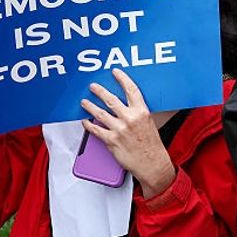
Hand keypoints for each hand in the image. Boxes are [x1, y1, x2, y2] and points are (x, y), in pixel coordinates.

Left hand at [81, 69, 175, 197]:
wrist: (152, 163)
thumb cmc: (151, 145)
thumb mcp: (149, 123)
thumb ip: (137, 112)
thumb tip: (125, 105)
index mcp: (142, 112)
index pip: (131, 90)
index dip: (122, 79)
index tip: (115, 72)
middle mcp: (130, 119)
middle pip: (111, 99)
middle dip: (99, 91)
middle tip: (93, 86)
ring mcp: (119, 130)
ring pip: (100, 113)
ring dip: (90, 106)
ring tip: (84, 102)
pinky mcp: (111, 141)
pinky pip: (96, 130)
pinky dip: (89, 125)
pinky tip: (85, 121)